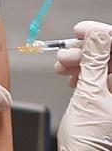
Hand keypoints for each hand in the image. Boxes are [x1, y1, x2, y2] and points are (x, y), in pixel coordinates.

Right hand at [58, 29, 111, 149]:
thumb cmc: (90, 138)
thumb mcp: (90, 93)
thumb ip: (94, 61)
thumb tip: (97, 34)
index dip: (101, 34)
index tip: (81, 31)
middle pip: (110, 55)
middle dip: (86, 51)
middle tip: (66, 54)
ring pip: (102, 65)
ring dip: (80, 62)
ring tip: (62, 68)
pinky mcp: (108, 99)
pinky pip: (98, 77)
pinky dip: (82, 73)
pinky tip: (70, 77)